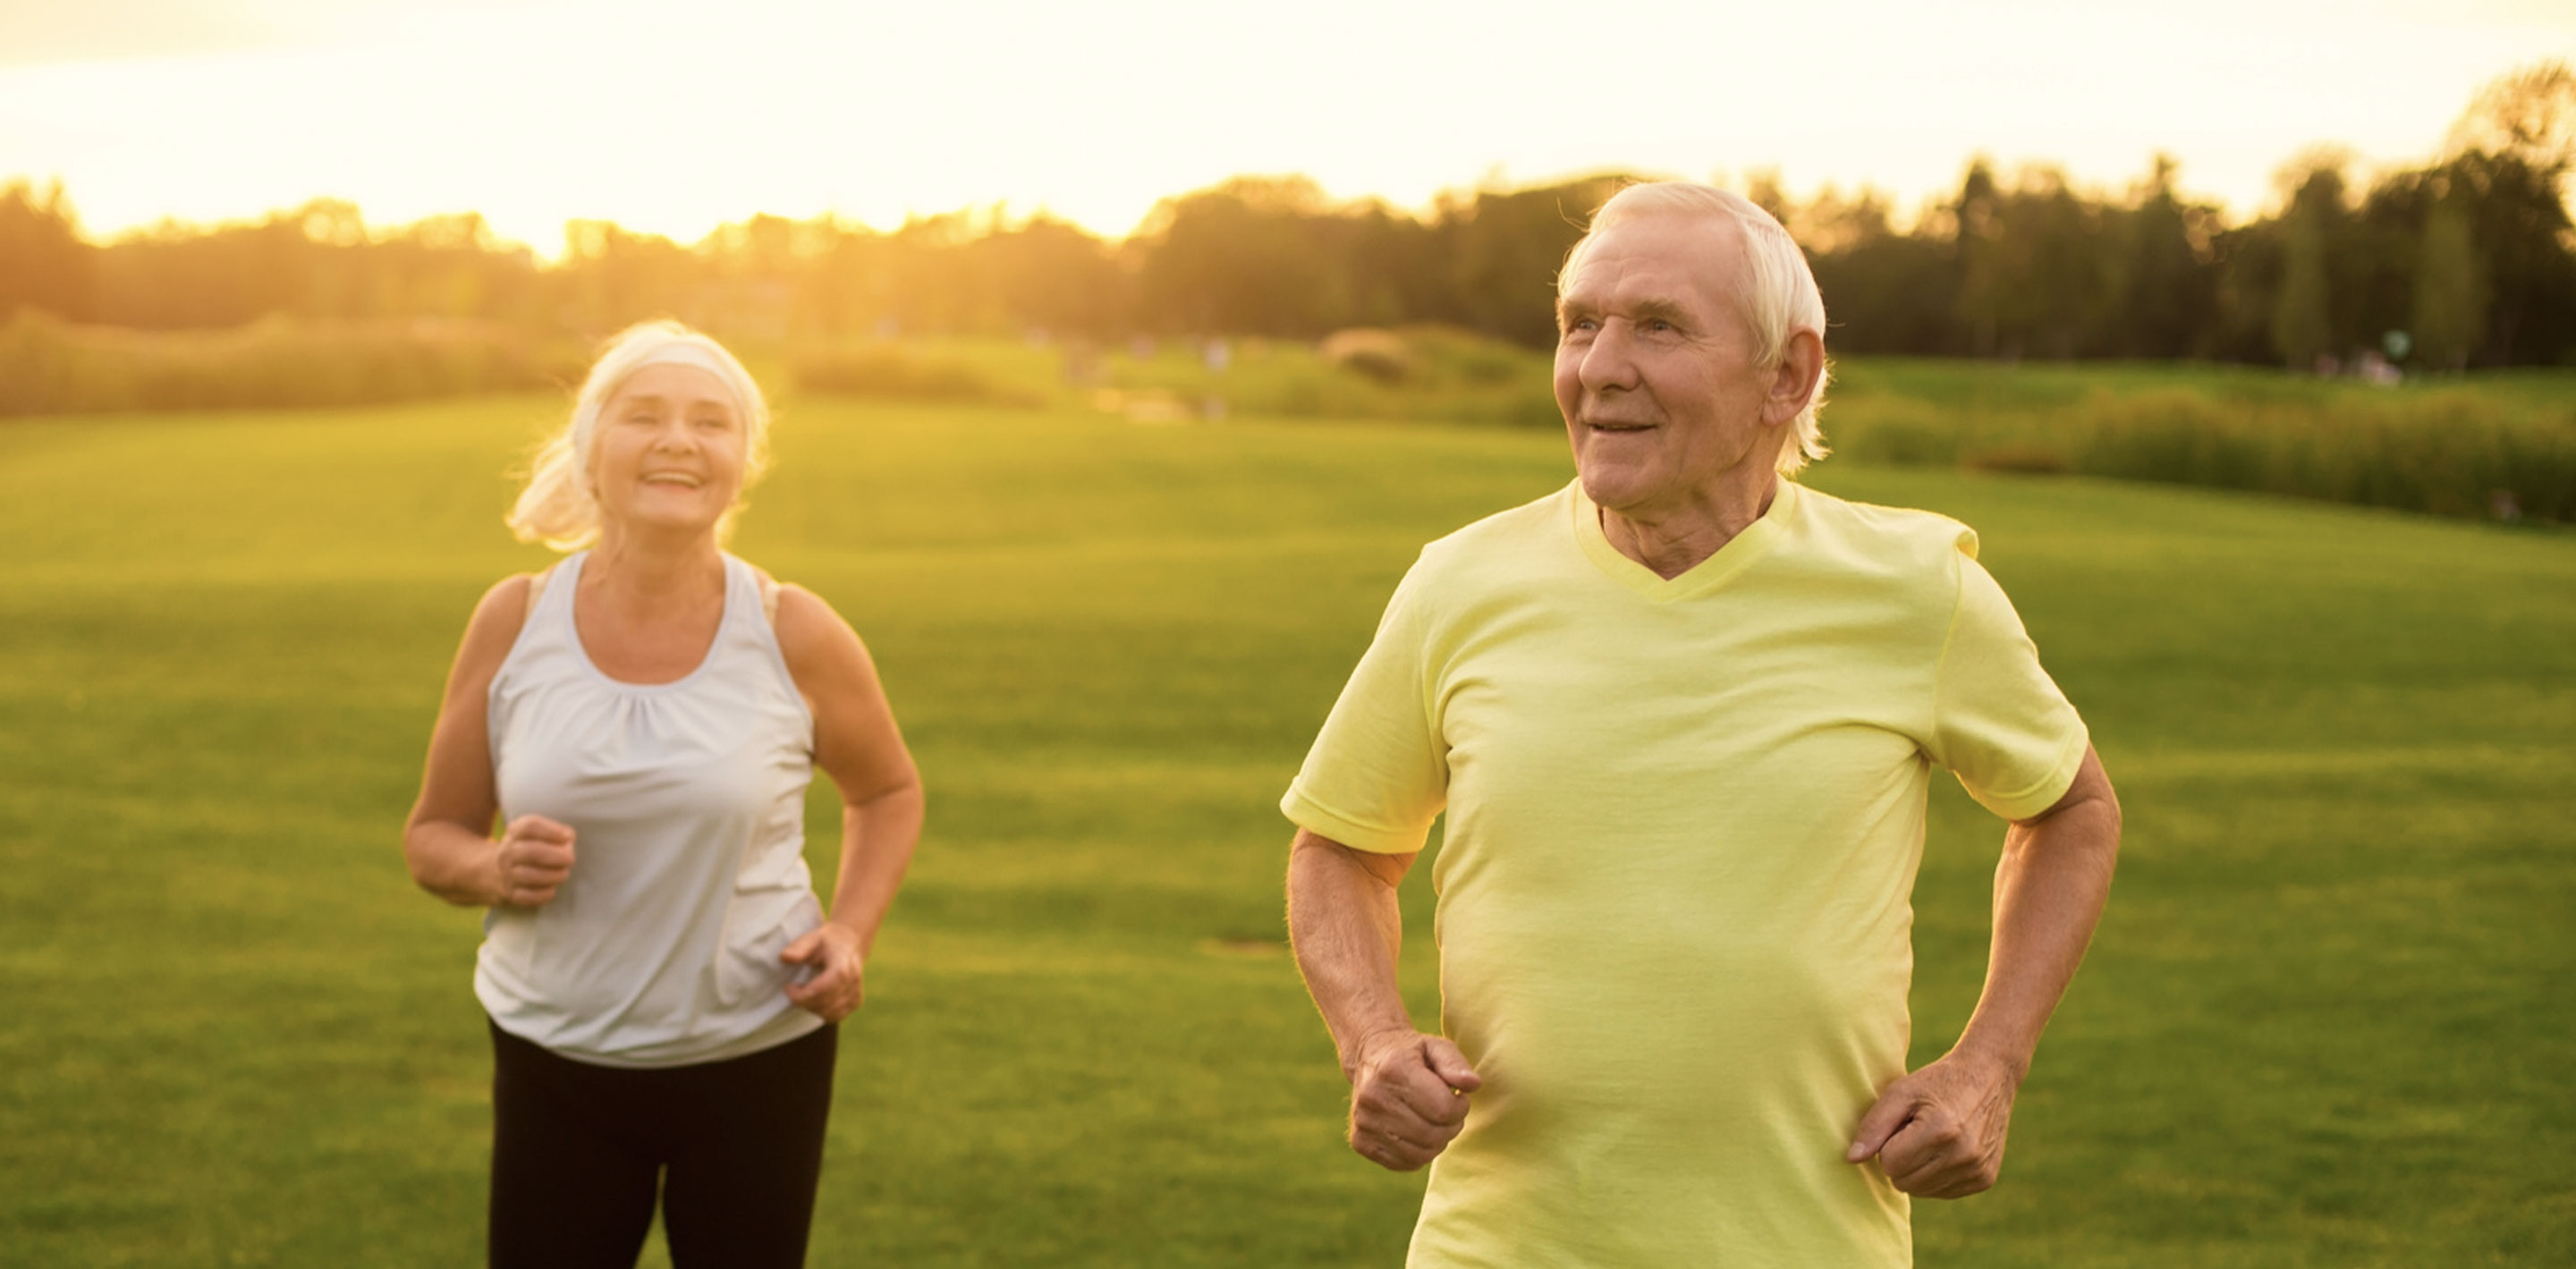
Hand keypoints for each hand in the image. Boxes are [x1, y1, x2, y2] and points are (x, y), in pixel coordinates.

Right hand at [493, 815, 574, 907]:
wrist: (495, 872)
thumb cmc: (530, 849)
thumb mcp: (538, 834)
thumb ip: (558, 833)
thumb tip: (569, 839)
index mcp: (515, 832)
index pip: (530, 826)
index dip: (552, 831)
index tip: (568, 837)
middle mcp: (507, 852)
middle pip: (530, 851)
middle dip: (556, 856)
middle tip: (570, 859)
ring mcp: (506, 873)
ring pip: (529, 875)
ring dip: (552, 875)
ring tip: (563, 874)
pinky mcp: (509, 893)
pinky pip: (527, 897)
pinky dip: (543, 894)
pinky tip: (552, 889)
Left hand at [781, 922, 864, 1021]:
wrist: (850, 943)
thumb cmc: (827, 942)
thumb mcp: (811, 939)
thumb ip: (798, 948)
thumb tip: (784, 958)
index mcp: (842, 966)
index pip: (822, 990)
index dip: (801, 995)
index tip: (788, 987)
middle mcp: (853, 982)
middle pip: (823, 1004)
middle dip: (803, 1001)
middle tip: (794, 988)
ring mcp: (856, 994)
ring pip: (828, 1014)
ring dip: (811, 1007)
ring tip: (806, 990)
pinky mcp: (856, 1002)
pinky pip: (834, 1016)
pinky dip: (821, 1011)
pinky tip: (816, 998)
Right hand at [1345, 1030, 1481, 1171]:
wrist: (1369, 1057)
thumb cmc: (1412, 1054)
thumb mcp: (1437, 1047)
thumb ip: (1455, 1064)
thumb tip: (1473, 1085)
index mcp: (1394, 1070)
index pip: (1442, 1109)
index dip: (1460, 1107)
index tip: (1458, 1097)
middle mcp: (1373, 1097)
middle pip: (1432, 1135)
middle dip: (1452, 1127)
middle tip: (1450, 1112)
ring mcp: (1364, 1122)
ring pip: (1420, 1154)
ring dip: (1438, 1142)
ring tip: (1436, 1122)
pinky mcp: (1361, 1141)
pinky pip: (1404, 1163)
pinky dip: (1420, 1153)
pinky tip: (1419, 1133)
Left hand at [1846, 1049, 2021, 1197]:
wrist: (1988, 1077)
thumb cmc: (1937, 1082)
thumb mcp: (1901, 1092)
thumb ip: (1873, 1125)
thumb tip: (1852, 1159)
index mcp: (1941, 1130)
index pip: (1889, 1163)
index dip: (1888, 1143)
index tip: (1903, 1124)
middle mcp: (1963, 1155)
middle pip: (1903, 1182)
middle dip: (1900, 1159)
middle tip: (1916, 1132)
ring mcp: (1977, 1170)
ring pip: (1921, 1191)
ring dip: (1918, 1169)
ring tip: (1932, 1139)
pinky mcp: (1984, 1179)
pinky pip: (1942, 1193)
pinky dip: (1937, 1175)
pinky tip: (1947, 1150)